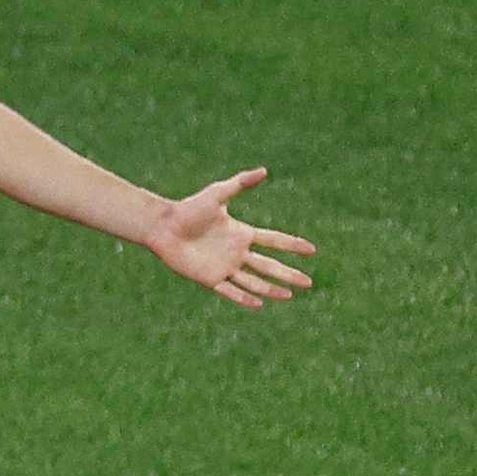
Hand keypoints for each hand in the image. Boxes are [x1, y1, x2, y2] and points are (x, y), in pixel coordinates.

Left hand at [146, 168, 317, 309]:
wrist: (164, 227)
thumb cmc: (188, 209)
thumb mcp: (217, 194)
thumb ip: (240, 183)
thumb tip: (264, 170)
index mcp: (242, 233)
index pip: (274, 241)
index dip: (292, 245)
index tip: (312, 250)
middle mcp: (236, 252)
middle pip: (269, 266)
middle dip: (289, 274)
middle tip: (309, 283)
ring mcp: (224, 267)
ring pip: (254, 281)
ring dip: (272, 289)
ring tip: (290, 296)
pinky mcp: (209, 278)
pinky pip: (230, 291)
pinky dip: (244, 298)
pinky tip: (260, 304)